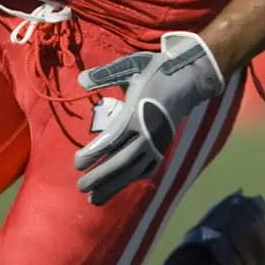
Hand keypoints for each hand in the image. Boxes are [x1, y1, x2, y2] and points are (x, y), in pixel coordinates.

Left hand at [74, 31, 224, 205]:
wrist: (186, 79)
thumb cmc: (155, 71)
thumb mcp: (130, 66)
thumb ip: (105, 74)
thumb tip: (80, 80)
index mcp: (138, 113)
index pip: (113, 138)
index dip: (95, 153)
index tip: (77, 162)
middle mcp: (149, 133)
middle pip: (123, 161)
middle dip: (101, 176)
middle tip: (81, 187)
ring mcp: (158, 143)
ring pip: (134, 170)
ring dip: (114, 185)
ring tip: (94, 199)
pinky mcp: (163, 147)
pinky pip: (147, 168)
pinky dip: (132, 178)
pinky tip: (118, 185)